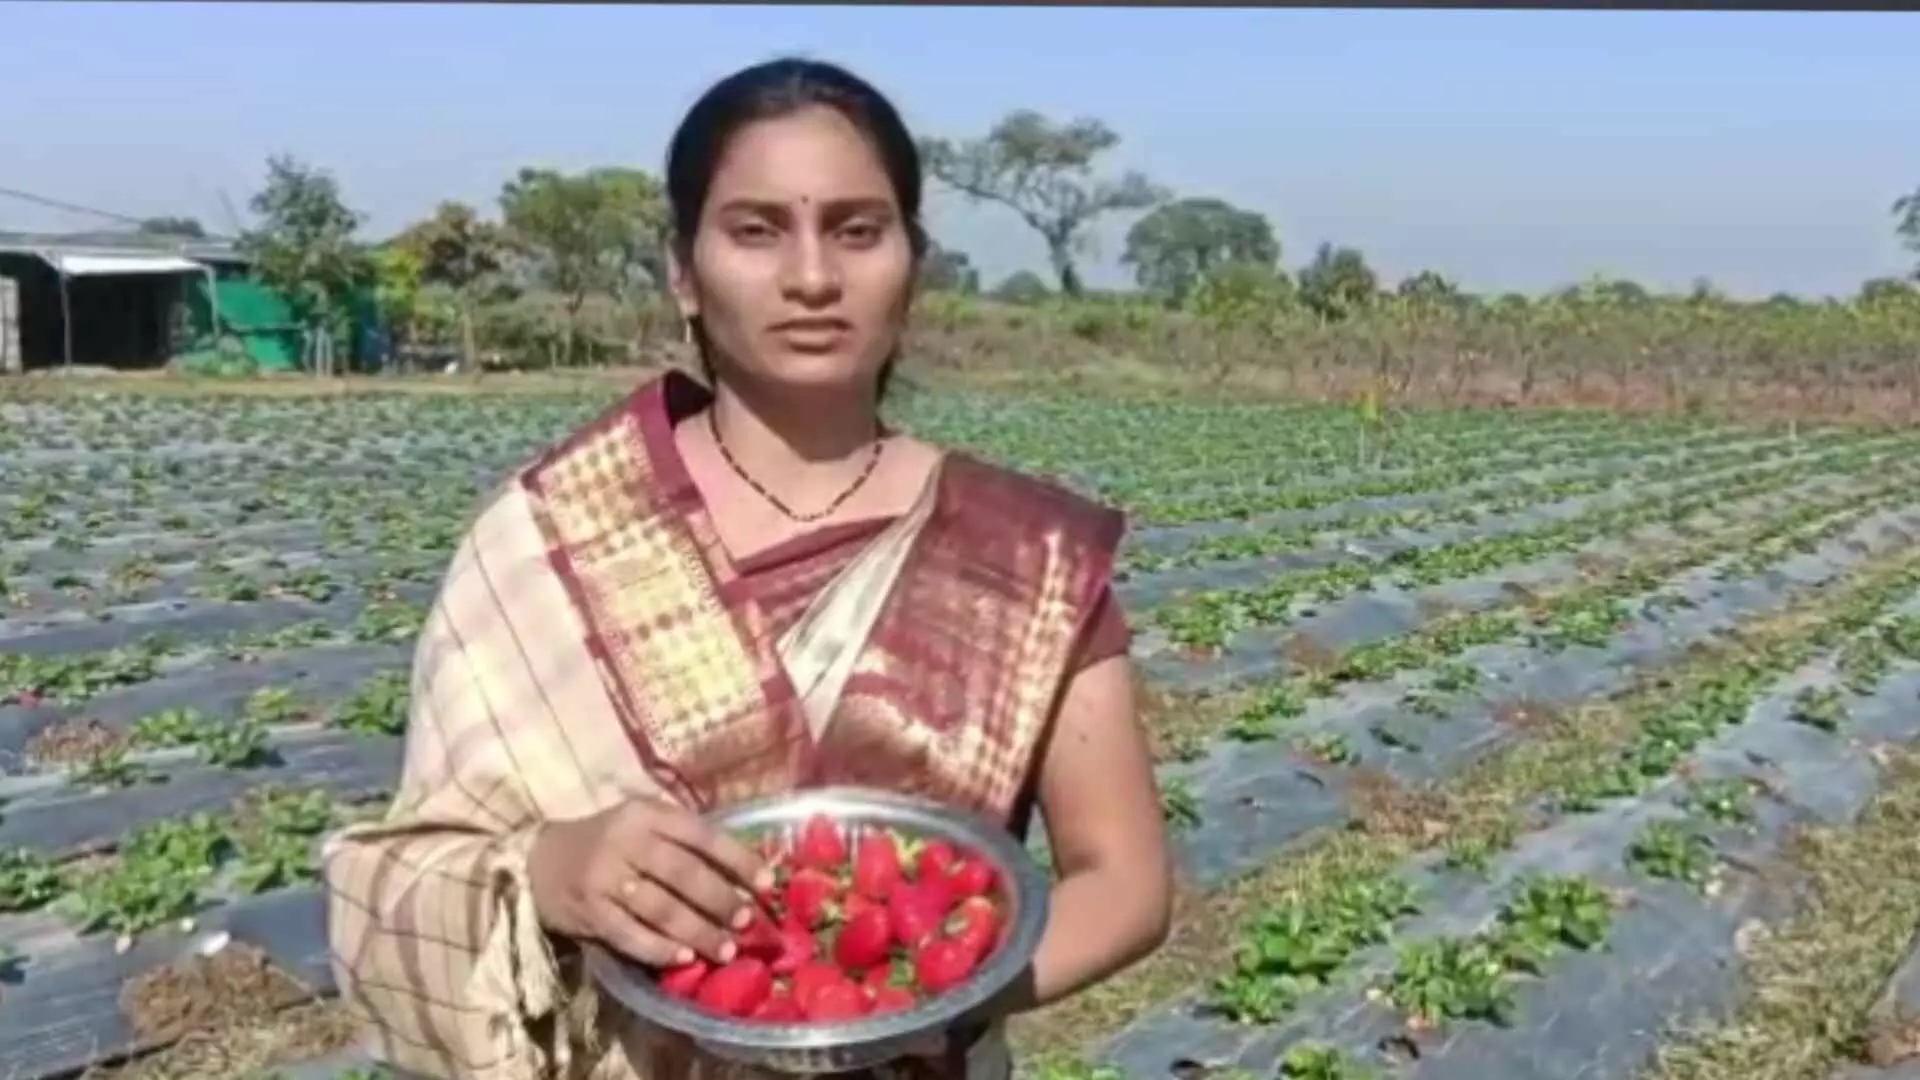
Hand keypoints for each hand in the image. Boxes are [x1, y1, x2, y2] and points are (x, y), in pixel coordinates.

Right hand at [527, 797, 770, 966]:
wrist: (538, 859)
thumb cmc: (607, 841)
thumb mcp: (643, 824)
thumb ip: (686, 842)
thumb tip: (746, 873)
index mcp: (647, 815)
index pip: (702, 834)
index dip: (738, 858)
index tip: (768, 883)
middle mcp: (626, 841)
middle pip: (684, 873)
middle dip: (721, 901)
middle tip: (748, 923)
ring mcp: (604, 877)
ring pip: (661, 908)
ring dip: (698, 931)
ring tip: (726, 950)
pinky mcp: (588, 912)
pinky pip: (629, 934)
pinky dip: (659, 949)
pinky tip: (683, 959)